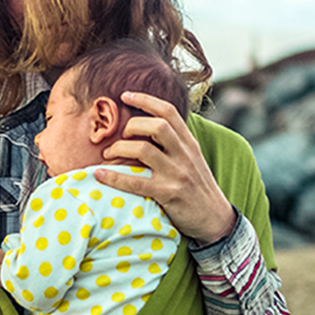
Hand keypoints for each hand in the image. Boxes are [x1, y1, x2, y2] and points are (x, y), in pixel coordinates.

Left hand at [96, 91, 236, 244]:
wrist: (216, 219)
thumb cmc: (199, 188)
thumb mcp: (194, 159)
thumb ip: (176, 143)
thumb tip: (151, 126)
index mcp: (190, 143)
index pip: (169, 112)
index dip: (146, 100)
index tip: (125, 95)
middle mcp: (185, 155)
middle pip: (157, 126)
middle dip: (132, 125)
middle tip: (120, 135)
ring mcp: (177, 174)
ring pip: (144, 150)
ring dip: (120, 149)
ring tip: (108, 154)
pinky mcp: (168, 194)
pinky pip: (136, 182)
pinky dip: (114, 177)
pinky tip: (99, 174)